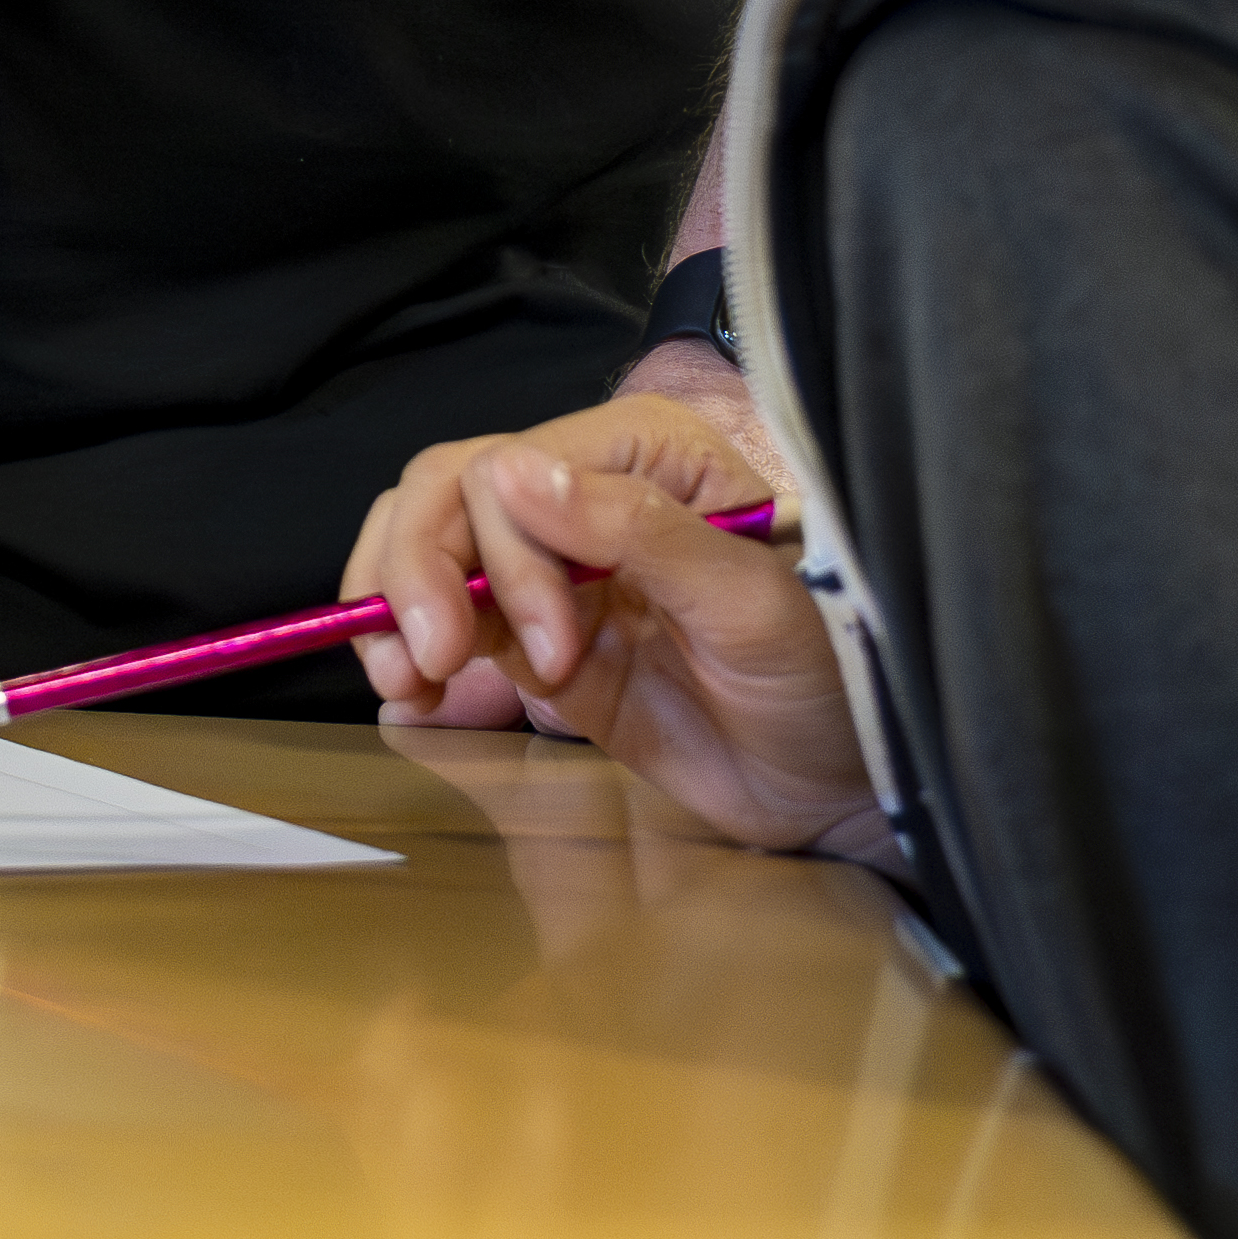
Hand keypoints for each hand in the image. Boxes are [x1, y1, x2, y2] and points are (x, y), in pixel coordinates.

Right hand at [343, 397, 884, 861]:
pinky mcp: (534, 638)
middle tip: (425, 667)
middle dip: (420, 574)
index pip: (506, 468)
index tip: (541, 650)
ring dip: (395, 609)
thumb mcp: (748, 603)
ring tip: (405, 683)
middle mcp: (584, 493)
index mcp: (640, 454)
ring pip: (427, 549)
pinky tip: (411, 696)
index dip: (493, 553)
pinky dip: (406, 650)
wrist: (842, 784)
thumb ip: (636, 532)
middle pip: (447, 495)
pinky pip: (443, 621)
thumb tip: (509, 473)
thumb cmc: (827, 678)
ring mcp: (552, 568)